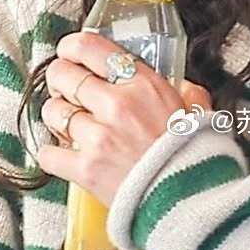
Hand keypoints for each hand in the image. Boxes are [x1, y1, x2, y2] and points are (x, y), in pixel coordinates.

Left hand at [37, 30, 212, 209]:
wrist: (191, 203)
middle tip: (64, 89)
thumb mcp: (201, 114)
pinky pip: (48, 153)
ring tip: (68, 125)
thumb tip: (183, 87)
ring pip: (52, 111)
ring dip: (57, 116)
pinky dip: (52, 153)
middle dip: (59, 79)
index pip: (91, 48)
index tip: (68, 52)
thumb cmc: (198, 160)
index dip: (71, 47)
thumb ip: (189, 94)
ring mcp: (98, 137)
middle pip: (63, 75)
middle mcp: (117, 105)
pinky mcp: (85, 169)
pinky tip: (64, 155)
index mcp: (143, 85)